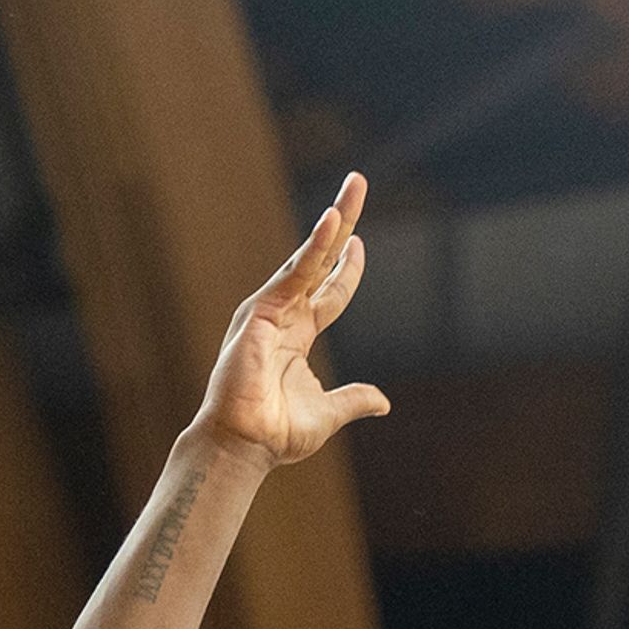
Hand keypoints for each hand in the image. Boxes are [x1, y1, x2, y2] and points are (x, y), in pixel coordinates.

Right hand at [194, 174, 390, 466]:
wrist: (245, 446)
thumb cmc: (276, 434)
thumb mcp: (328, 413)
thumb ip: (354, 400)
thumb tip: (383, 402)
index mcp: (298, 335)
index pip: (330, 291)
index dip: (348, 268)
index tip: (360, 244)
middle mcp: (284, 316)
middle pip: (320, 260)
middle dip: (342, 223)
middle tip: (358, 183)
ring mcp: (271, 311)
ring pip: (309, 257)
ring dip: (333, 222)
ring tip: (353, 189)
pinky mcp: (261, 313)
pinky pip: (294, 274)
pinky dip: (314, 248)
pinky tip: (333, 223)